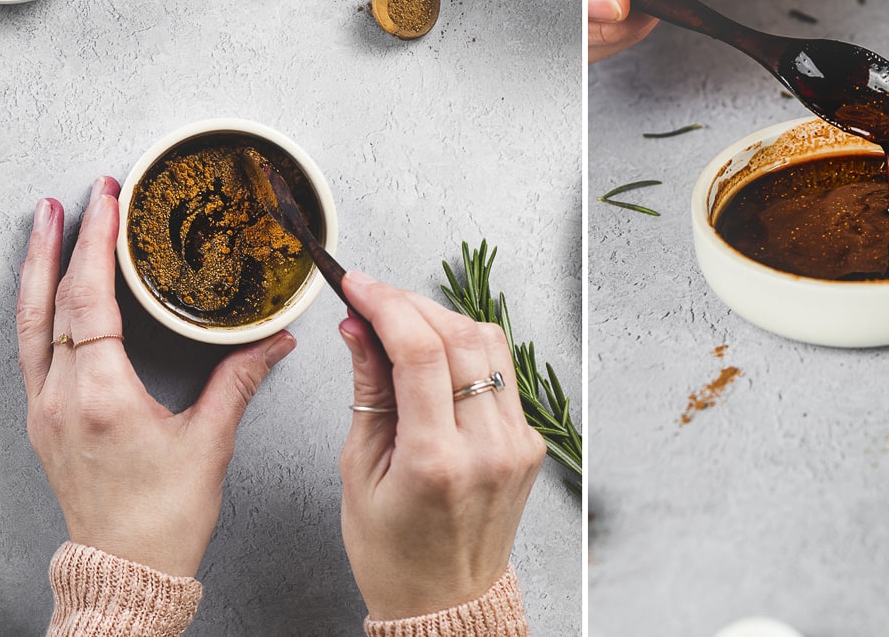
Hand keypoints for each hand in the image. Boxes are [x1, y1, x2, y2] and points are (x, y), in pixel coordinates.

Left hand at [16, 177, 294, 576]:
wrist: (125, 571)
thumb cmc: (163, 517)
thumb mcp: (209, 443)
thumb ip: (238, 381)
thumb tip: (273, 340)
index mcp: (100, 397)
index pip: (90, 301)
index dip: (98, 246)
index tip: (108, 202)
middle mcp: (60, 398)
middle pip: (47, 303)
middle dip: (59, 243)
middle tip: (72, 198)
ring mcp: (45, 410)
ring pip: (30, 323)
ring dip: (39, 271)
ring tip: (49, 227)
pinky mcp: (46, 421)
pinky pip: (33, 348)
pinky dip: (41, 307)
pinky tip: (52, 292)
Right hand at [337, 273, 544, 620]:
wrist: (445, 602)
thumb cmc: (393, 551)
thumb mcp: (358, 472)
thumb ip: (368, 390)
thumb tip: (359, 326)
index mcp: (437, 462)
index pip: (420, 352)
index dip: (386, 305)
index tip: (358, 286)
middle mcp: (488, 447)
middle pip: (460, 336)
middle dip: (412, 303)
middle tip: (374, 298)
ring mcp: (518, 443)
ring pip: (490, 343)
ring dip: (443, 319)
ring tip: (403, 323)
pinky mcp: (530, 441)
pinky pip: (503, 372)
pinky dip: (468, 350)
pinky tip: (437, 354)